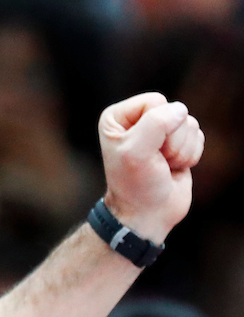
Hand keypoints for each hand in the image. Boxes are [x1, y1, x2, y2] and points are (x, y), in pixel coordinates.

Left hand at [98, 93, 203, 243]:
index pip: (156, 101)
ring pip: (190, 124)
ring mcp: (160, 131)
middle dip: (172, 140)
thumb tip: (180, 110)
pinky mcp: (178, 142)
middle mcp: (138, 120)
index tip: (142, 152)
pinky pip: (199, 136)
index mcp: (117, 117)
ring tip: (163, 166)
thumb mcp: (135, 153)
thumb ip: (155, 124)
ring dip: (181, 150)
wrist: (147, 214)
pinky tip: (174, 168)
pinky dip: (190, 155)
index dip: (157, 127)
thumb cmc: (136, 185)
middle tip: (155, 161)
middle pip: (176, 111)